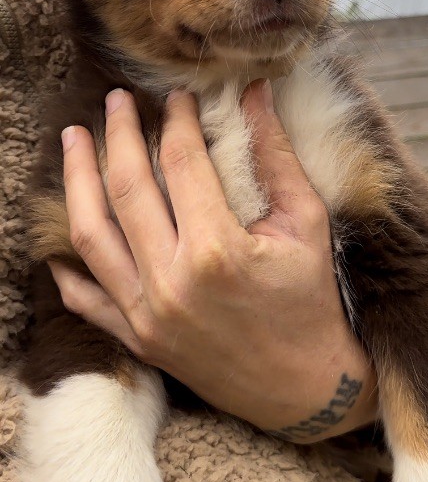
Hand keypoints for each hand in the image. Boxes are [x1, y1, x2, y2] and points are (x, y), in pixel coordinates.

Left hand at [51, 81, 377, 440]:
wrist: (306, 389)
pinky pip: (86, 298)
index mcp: (217, 250)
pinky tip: (60, 233)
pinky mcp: (138, 340)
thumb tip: (256, 92)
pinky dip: (69, 265)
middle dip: (117, 134)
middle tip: (116, 99)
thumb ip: (276, 154)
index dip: (177, 119)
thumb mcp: (306, 222)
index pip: (181, 161)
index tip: (178, 95)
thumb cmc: (312, 301)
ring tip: (73, 140)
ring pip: (91, 234)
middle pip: (127, 188)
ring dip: (77, 180)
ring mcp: (147, 315)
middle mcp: (171, 282)